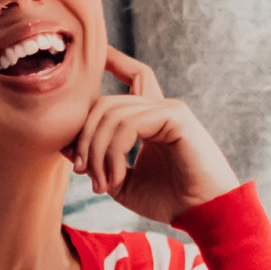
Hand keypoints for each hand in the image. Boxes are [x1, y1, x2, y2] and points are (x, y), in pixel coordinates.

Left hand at [71, 50, 241, 223]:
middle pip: (105, 102)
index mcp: (153, 117)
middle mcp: (161, 108)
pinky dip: (113, 152)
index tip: (96, 54)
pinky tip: (117, 176)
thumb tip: (65, 145)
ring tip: (102, 183)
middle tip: (83, 172)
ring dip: (97, 151)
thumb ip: (98, 162)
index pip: (133, 75)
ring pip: (112, 114)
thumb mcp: (122, 182)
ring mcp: (169, 109)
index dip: (114, 60)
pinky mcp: (176, 117)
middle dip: (85, 136)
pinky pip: (128, 124)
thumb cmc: (169, 201)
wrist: (205, 215)